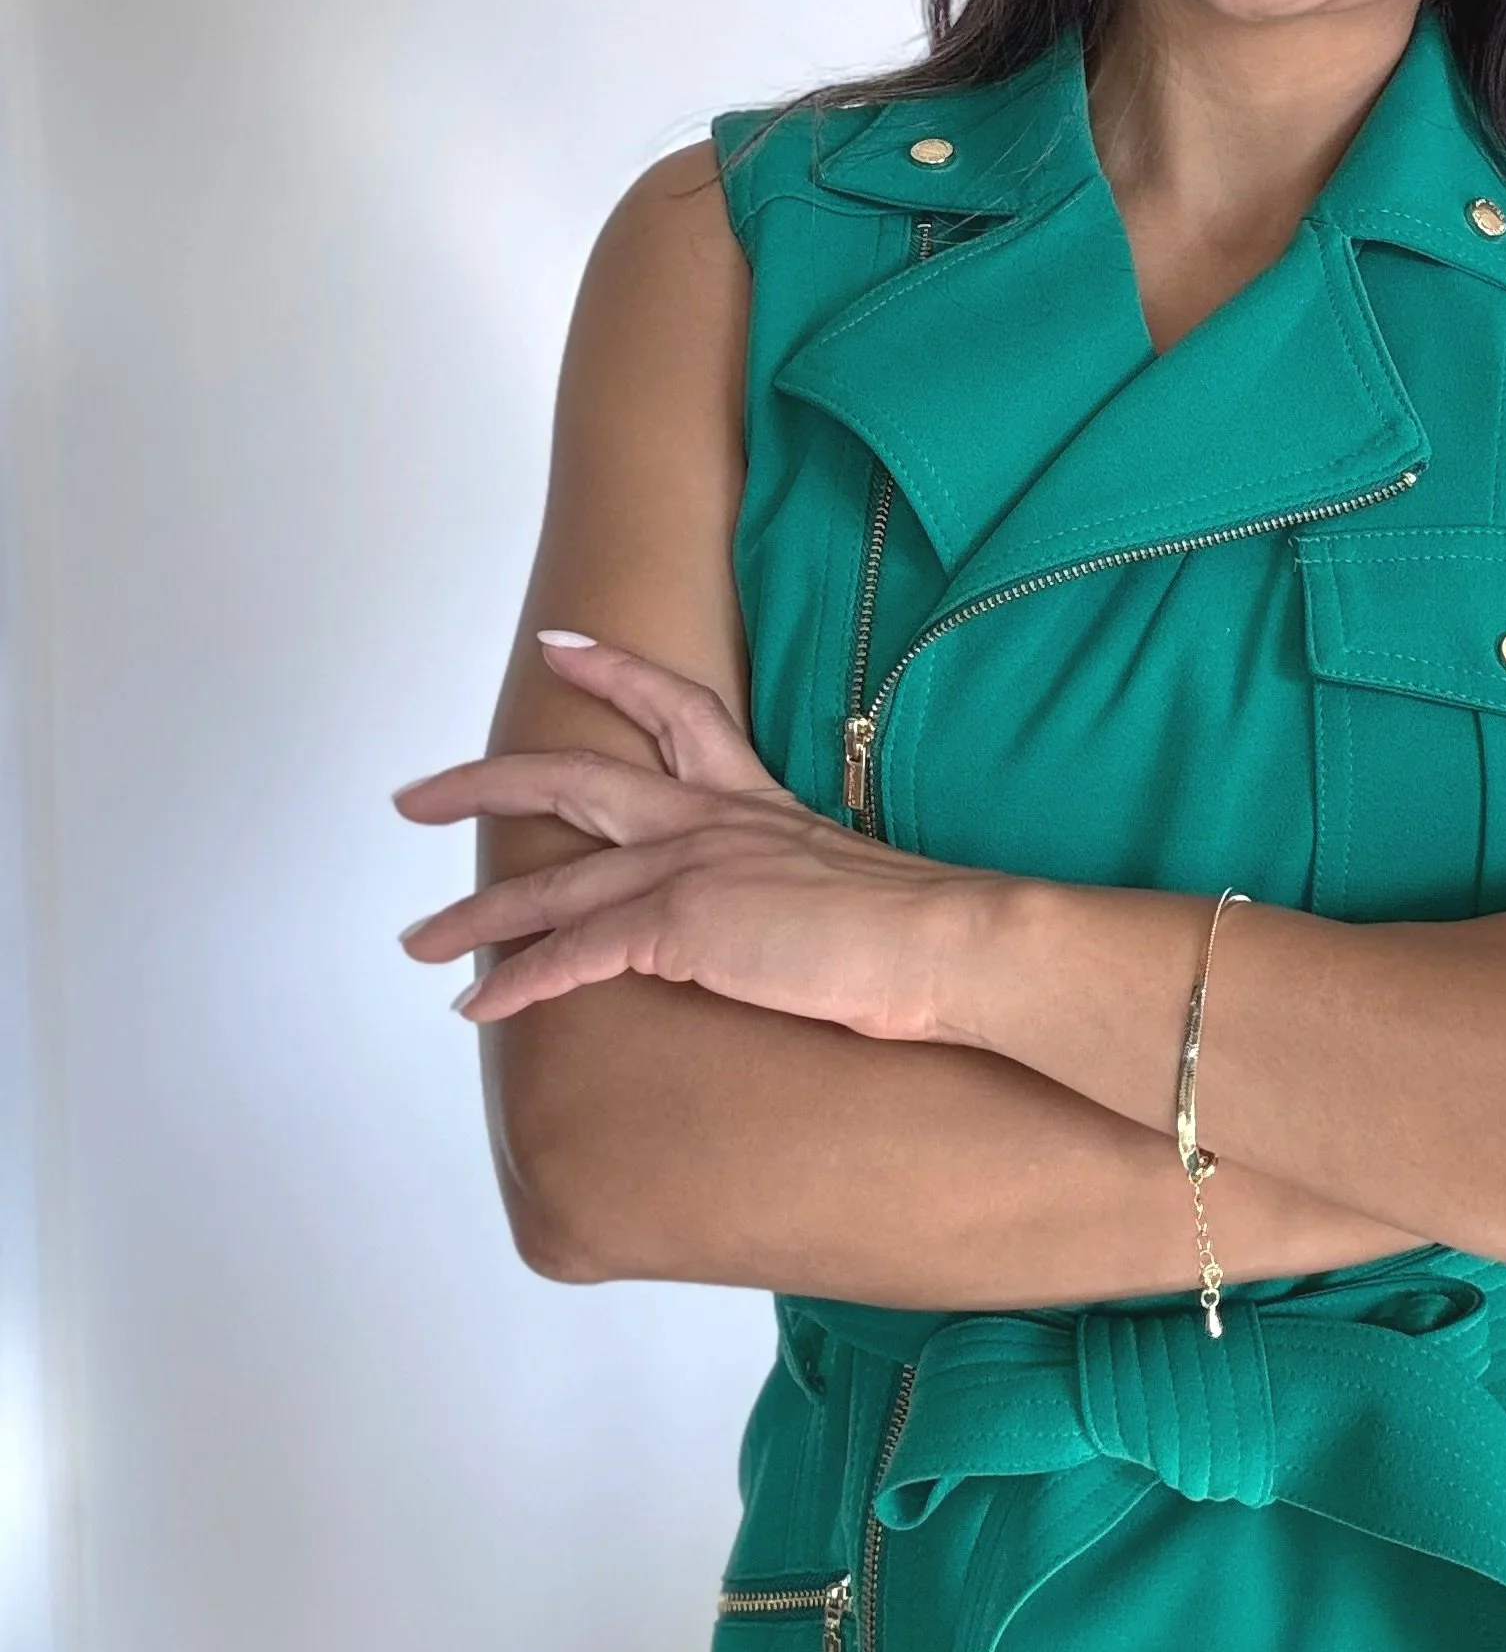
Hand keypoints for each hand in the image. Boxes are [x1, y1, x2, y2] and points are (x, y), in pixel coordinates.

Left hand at [394, 634, 973, 1035]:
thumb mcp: (846, 885)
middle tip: (416, 795)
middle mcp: (710, 820)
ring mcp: (689, 868)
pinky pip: (573, 955)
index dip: (614, 672)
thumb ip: (794, 889)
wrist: (943, 942)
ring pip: (552, 883)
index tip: (562, 645)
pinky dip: (516, 983)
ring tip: (419, 939)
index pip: (677, 711)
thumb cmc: (916, 929)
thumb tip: (780, 924)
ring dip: (475, 916)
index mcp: (754, 801)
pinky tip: (476, 1006)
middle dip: (485, 785)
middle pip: (573, 779)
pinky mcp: (679, 927)